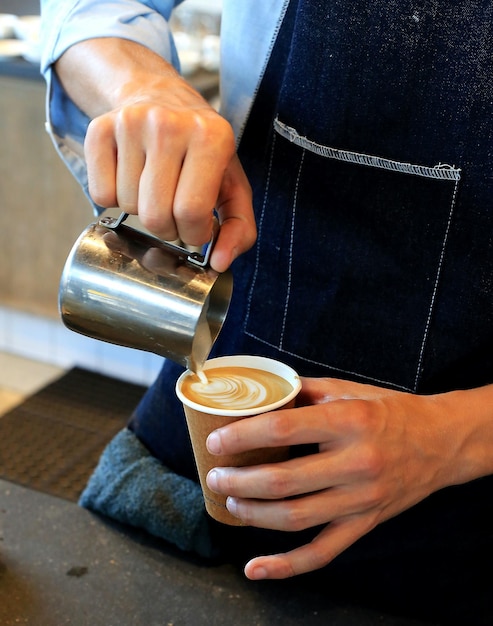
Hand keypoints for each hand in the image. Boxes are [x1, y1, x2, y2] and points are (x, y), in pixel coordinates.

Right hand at [57, 39, 255, 271]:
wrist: (159, 95)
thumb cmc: (200, 150)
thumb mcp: (232, 184)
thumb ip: (239, 228)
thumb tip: (220, 263)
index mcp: (212, 137)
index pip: (192, 212)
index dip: (194, 233)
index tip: (197, 225)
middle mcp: (169, 124)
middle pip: (155, 215)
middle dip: (166, 229)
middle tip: (174, 213)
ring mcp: (130, 123)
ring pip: (127, 206)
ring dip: (141, 211)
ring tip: (154, 187)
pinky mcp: (98, 129)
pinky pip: (99, 193)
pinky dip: (114, 198)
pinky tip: (130, 177)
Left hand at [205, 377, 481, 579]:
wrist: (441, 442)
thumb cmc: (391, 412)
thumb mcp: (349, 390)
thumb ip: (304, 390)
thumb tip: (261, 393)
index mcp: (349, 422)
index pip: (283, 429)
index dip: (242, 438)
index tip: (217, 442)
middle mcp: (356, 463)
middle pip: (283, 481)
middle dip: (238, 481)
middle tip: (215, 476)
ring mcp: (361, 499)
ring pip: (296, 518)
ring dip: (253, 514)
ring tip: (230, 503)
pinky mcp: (366, 523)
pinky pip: (323, 552)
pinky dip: (287, 565)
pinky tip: (257, 568)